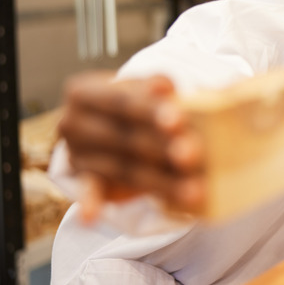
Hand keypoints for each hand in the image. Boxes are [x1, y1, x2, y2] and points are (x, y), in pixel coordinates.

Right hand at [57, 71, 204, 221]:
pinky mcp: (86, 179)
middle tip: (192, 155)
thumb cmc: (136, 101)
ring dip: (159, 182)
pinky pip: (91, 193)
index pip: (121, 101)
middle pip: (123, 137)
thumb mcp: (143, 87)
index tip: (178, 120)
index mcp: (83, 92)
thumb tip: (167, 87)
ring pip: (124, 169)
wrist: (111, 122)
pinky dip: (92, 204)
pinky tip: (92, 218)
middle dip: (161, 147)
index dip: (150, 110)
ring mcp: (77, 154)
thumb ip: (157, 84)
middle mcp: (72, 123)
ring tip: (193, 190)